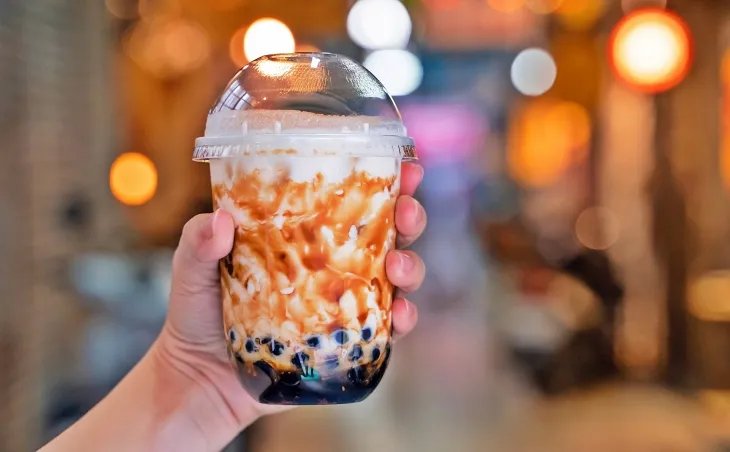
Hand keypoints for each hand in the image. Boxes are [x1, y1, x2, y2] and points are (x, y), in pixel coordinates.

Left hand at [153, 162, 426, 430]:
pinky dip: (404, 320)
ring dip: (411, 266)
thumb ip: (198, 242)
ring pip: (396, 278)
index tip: (404, 167)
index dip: (385, 181)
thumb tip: (221, 220)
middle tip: (407, 212)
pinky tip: (401, 315)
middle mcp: (332, 265)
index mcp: (305, 235)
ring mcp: (343, 303)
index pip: (350, 201)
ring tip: (398, 266)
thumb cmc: (197, 314)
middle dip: (410, 217)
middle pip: (387, 233)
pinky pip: (386, 329)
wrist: (198, 379)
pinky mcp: (347, 341)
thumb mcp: (191, 269)